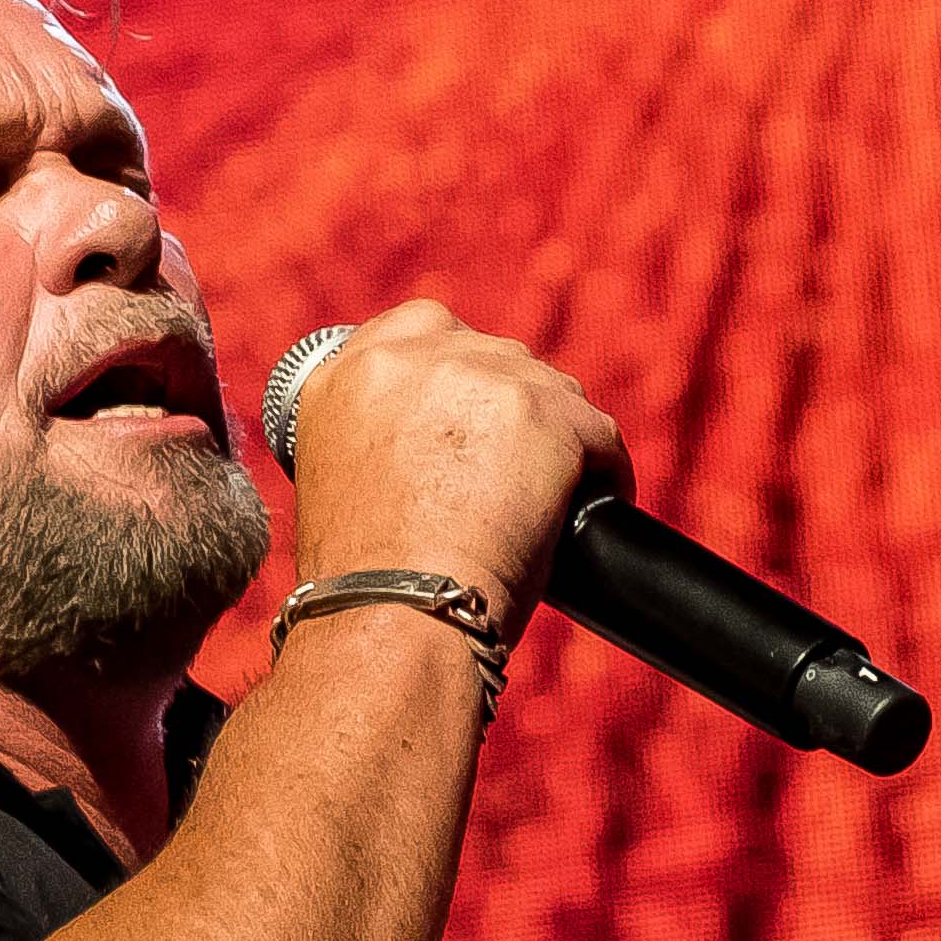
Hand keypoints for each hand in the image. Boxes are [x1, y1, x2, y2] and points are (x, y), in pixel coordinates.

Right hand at [285, 299, 629, 619]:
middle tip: (518, 469)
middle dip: (512, 407)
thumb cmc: (365, 581)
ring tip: (556, 496)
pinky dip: (604, 470)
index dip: (460, 367)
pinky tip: (595, 505)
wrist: (397, 612)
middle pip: (495, 355)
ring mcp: (485, 376)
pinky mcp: (548, 412)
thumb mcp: (336, 479)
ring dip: (558, 436)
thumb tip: (432, 442)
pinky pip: (597, 432)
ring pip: (550, 390)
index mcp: (353, 372)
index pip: (424, 327)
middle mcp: (414, 359)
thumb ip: (377, 433)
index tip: (476, 411)